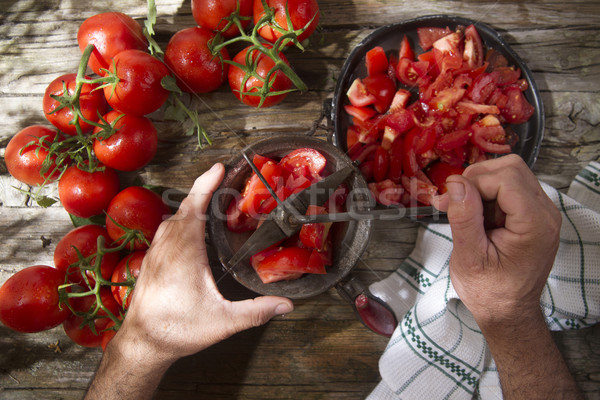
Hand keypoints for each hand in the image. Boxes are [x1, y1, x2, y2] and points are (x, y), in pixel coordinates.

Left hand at [86, 164, 293, 399]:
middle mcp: (167, 247)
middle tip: (222, 183)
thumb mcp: (223, 322)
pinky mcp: (149, 264)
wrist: (142, 344)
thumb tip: (286, 305)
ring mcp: (155, 255)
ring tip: (208, 204)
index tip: (218, 168)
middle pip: (184, 208)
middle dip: (202, 191)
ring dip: (189, 207)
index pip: (195, 207)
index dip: (206, 184)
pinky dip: (178, 222)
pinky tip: (187, 234)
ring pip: (171, 220)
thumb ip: (256, 312)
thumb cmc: (178, 330)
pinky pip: (164, 233)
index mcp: (185, 252)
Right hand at [431, 154, 560, 326]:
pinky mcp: (532, 215)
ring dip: (481, 185)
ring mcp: (542, 213)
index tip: (449, 200)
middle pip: (512, 168)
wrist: (507, 311)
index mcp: (535, 225)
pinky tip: (474, 215)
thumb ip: (464, 218)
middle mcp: (546, 214)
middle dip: (477, 179)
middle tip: (453, 201)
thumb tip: (456, 184)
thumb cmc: (490, 292)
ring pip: (511, 174)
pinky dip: (487, 194)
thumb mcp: (469, 257)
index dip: (473, 183)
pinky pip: (510, 188)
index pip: (505, 179)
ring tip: (462, 210)